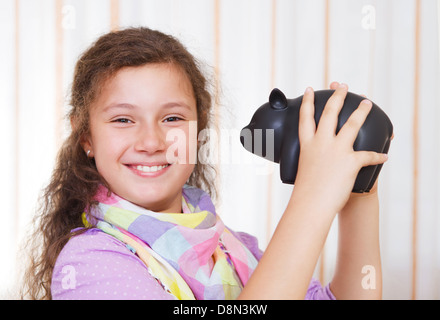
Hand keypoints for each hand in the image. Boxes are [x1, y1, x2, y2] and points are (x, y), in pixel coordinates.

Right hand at [294, 83, 388, 214]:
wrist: (311, 204)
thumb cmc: (305, 192)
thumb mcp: (304, 169)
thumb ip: (312, 159)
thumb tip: (318, 160)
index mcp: (308, 144)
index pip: (306, 117)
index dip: (307, 101)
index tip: (310, 90)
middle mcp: (321, 143)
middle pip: (330, 112)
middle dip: (338, 97)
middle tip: (343, 87)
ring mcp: (336, 150)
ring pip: (351, 124)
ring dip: (361, 111)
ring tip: (367, 102)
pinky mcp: (350, 161)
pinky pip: (368, 155)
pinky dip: (378, 156)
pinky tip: (385, 156)